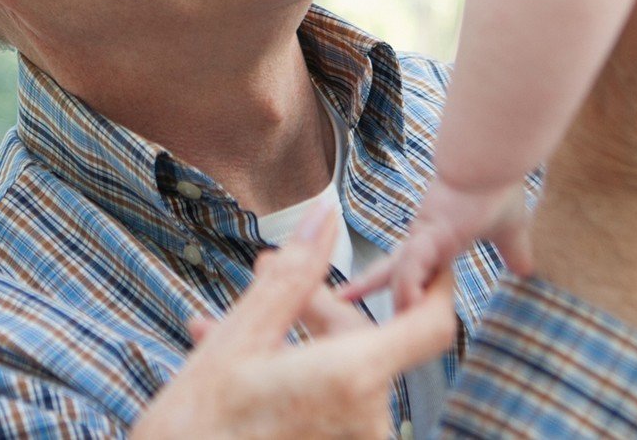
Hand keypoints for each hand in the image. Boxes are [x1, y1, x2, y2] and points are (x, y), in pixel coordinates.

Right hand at [132, 202, 455, 439]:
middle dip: (321, 304)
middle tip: (264, 273)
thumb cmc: (200, 418)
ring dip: (296, 339)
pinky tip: (239, 364)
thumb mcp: (241, 334)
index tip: (424, 258)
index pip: (432, 324)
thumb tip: (324, 217)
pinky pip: (328, 401)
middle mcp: (367, 417)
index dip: (436, 286)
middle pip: (369, 339)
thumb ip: (296, 273)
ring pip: (342, 368)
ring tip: (225, 324)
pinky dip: (294, 377)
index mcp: (354, 376)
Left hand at [341, 180, 529, 310]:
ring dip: (396, 300)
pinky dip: (409, 287)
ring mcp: (425, 236)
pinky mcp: (432, 232)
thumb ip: (513, 252)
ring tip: (392, 327)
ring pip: (400, 273)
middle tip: (343, 300)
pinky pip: (413, 265)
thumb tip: (527, 272)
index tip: (382, 296)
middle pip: (389, 268)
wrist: (493, 160)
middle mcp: (423, 238)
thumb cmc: (496, 187)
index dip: (394, 281)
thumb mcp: (509, 231)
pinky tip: (409, 307)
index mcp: (436, 239)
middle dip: (368, 285)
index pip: (408, 265)